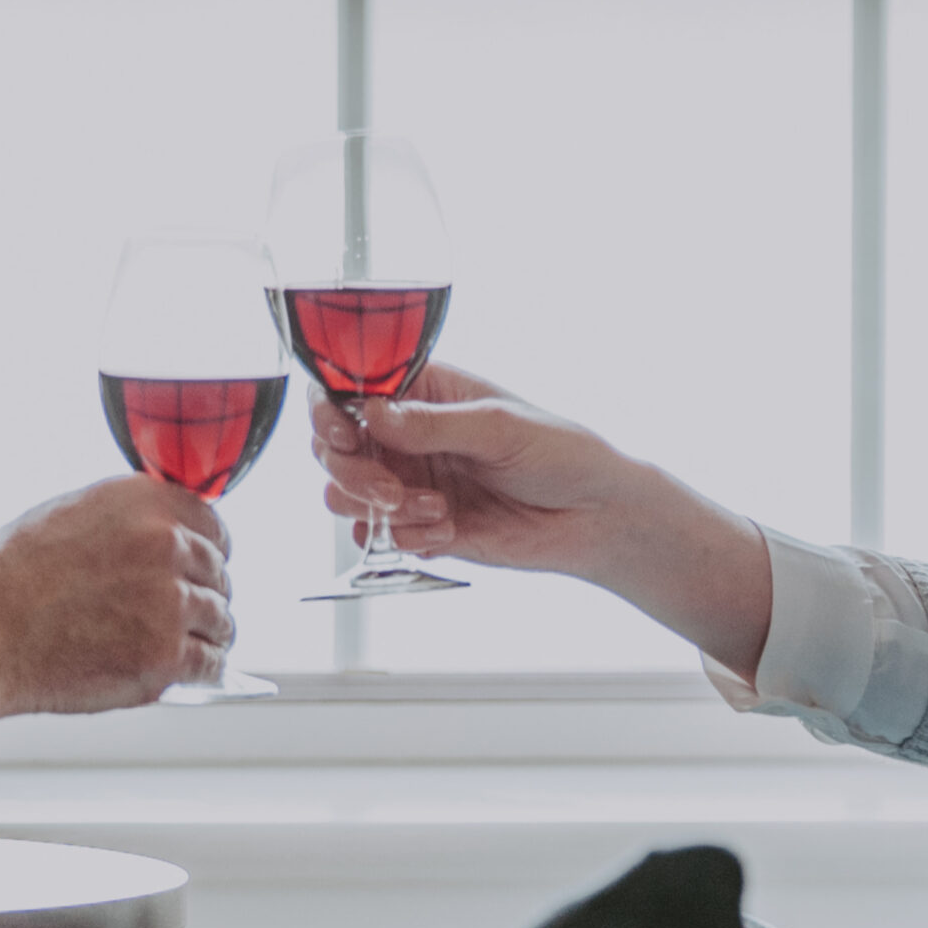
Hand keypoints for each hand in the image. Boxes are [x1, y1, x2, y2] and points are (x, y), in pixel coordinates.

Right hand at [0, 473, 231, 722]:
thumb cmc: (6, 577)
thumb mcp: (68, 514)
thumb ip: (125, 520)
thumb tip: (161, 536)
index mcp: (142, 500)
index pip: (210, 522)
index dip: (207, 550)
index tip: (199, 568)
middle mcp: (166, 543)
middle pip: (218, 572)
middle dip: (204, 593)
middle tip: (183, 614)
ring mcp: (171, 600)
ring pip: (221, 619)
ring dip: (207, 633)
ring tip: (183, 645)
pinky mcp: (166, 655)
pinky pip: (211, 663)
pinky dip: (204, 671)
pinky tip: (186, 672)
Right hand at [310, 366, 775, 673]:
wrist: (597, 516)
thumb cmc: (562, 452)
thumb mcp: (500, 426)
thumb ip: (433, 425)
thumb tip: (371, 413)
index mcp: (424, 392)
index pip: (351, 389)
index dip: (330, 409)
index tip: (341, 432)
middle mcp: (409, 435)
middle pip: (334, 446)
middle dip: (352, 471)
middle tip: (391, 489)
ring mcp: (411, 481)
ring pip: (346, 493)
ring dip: (376, 506)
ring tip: (432, 510)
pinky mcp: (422, 527)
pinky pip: (381, 536)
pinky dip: (405, 537)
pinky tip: (449, 530)